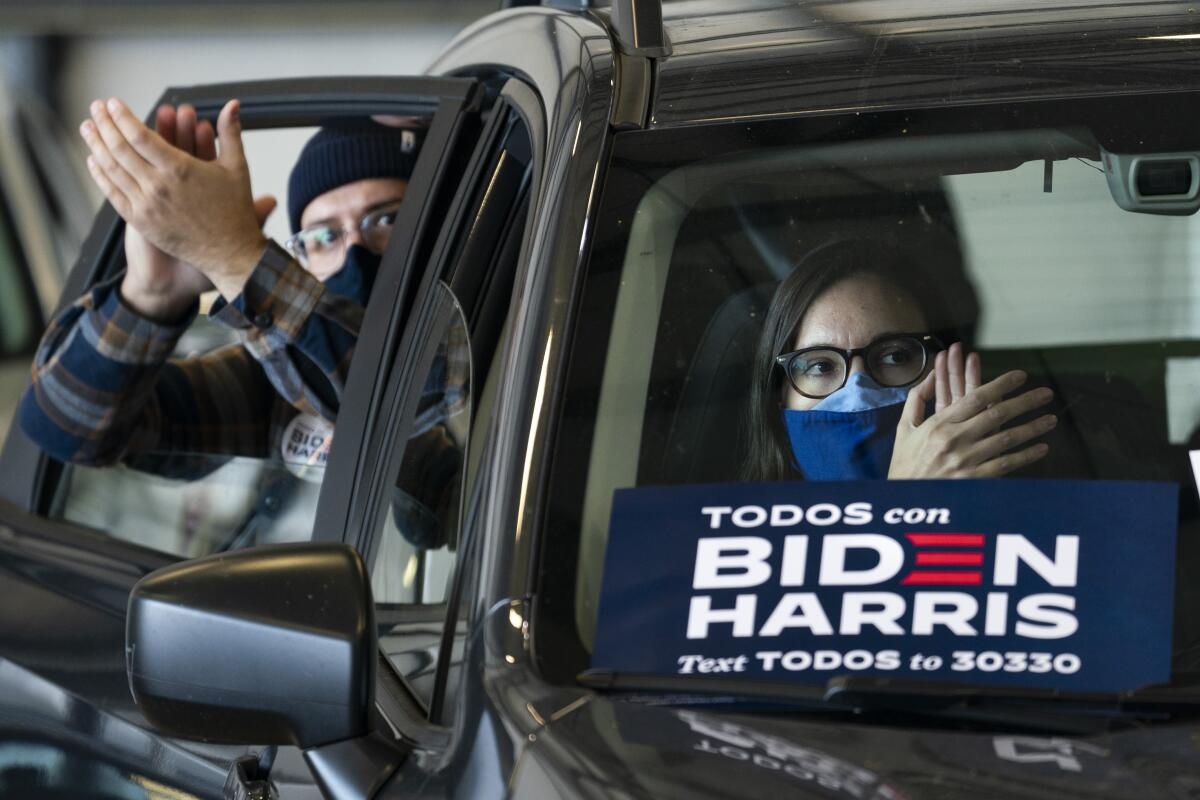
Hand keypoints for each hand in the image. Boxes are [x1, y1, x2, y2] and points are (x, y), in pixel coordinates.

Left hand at [80, 97, 271, 300]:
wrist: (231, 254)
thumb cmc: (235, 212)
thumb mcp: (237, 168)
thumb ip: (230, 133)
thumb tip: (231, 105)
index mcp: (181, 169)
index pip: (140, 135)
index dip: (122, 116)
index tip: (112, 103)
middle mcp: (159, 186)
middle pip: (120, 148)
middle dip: (104, 124)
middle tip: (95, 108)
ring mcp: (147, 205)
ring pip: (112, 169)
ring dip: (96, 145)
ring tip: (88, 128)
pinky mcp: (141, 222)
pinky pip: (113, 194)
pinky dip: (100, 175)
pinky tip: (94, 161)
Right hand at [889, 342, 1056, 477]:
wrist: (903, 498)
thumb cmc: (905, 461)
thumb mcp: (904, 428)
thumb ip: (917, 399)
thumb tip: (932, 374)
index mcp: (939, 423)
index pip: (976, 397)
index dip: (1001, 384)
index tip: (1020, 376)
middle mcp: (954, 439)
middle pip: (997, 414)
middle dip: (1025, 402)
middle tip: (1046, 393)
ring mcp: (965, 460)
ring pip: (1007, 439)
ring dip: (1032, 428)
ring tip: (1051, 419)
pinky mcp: (973, 480)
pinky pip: (1005, 465)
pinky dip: (1026, 456)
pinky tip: (1041, 448)